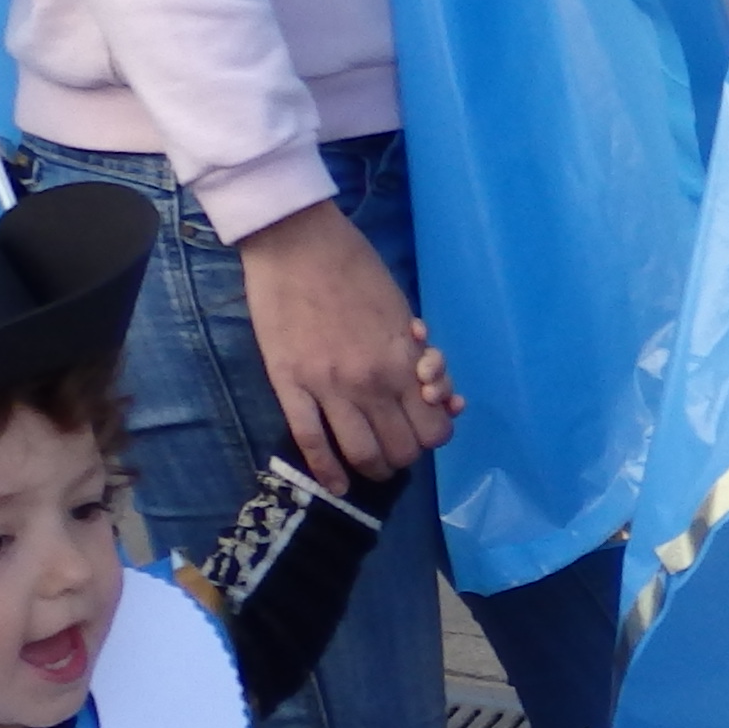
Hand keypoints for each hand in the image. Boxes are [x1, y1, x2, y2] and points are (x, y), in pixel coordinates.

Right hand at [235, 201, 453, 489]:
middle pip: (402, 451)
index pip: (435, 430)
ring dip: (371, 468)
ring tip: (369, 465)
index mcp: (404, 362)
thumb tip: (438, 395)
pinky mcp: (290, 385)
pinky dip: (327, 472)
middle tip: (394, 447)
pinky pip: (311, 443)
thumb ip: (417, 357)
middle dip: (403, 456)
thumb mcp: (402, 312)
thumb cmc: (354, 269)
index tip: (421, 428)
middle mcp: (372, 382)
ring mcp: (329, 387)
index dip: (432, 436)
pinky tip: (335, 485)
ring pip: (362, 455)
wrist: (296, 242)